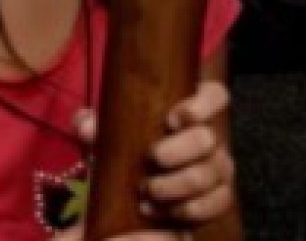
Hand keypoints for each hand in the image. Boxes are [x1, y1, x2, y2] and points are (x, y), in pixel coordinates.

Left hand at [64, 82, 234, 234]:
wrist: (133, 182)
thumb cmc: (127, 145)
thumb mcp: (108, 131)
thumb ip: (93, 124)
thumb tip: (86, 127)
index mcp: (193, 109)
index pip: (215, 95)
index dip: (201, 105)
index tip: (172, 118)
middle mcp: (212, 136)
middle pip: (209, 138)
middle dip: (181, 149)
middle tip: (153, 157)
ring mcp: (219, 167)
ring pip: (213, 173)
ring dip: (179, 184)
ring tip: (148, 190)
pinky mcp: (218, 197)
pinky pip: (218, 203)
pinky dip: (189, 209)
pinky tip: (159, 210)